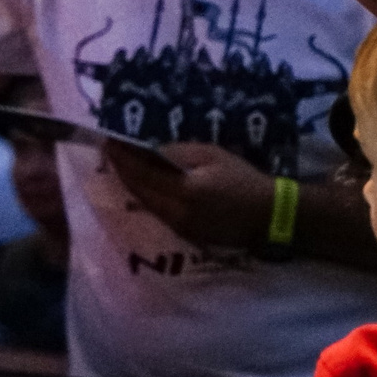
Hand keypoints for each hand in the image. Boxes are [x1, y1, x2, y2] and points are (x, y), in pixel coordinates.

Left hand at [106, 140, 276, 249]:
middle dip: (121, 171)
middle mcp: (175, 213)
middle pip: (138, 191)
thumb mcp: (212, 156)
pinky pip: (157, 212)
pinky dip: (146, 197)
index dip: (122, 158)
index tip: (109, 142)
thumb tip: (149, 151)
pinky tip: (141, 185)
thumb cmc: (243, 179)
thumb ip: (177, 153)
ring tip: (120, 166)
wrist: (268, 216)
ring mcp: (179, 227)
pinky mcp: (185, 234)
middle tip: (109, 152)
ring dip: (130, 185)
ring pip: (145, 204)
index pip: (142, 174)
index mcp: (184, 191)